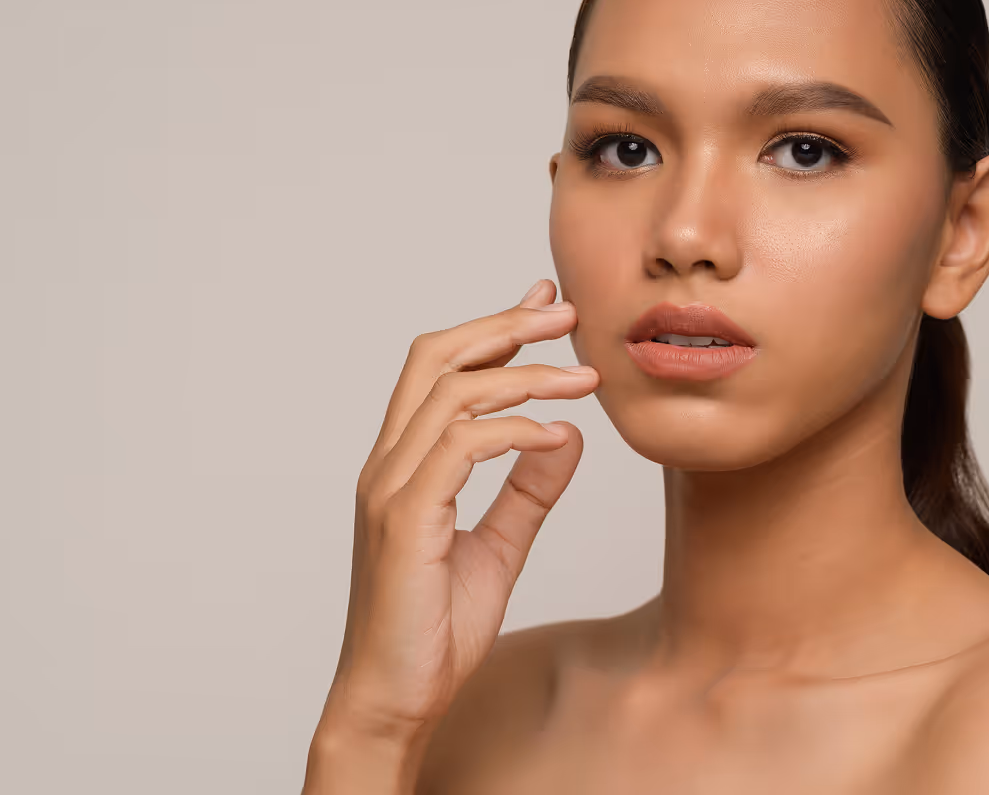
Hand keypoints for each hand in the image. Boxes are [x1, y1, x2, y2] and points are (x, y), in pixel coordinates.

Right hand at [303, 279, 597, 793]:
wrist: (396, 701)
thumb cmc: (435, 630)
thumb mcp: (499, 548)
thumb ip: (528, 491)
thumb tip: (566, 436)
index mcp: (404, 464)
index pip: (441, 369)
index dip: (493, 328)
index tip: (546, 305)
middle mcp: (389, 464)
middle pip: (437, 357)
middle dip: (504, 325)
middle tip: (566, 312)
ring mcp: (391, 488)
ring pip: (451, 393)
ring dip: (525, 375)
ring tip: (583, 378)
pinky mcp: (405, 519)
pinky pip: (461, 447)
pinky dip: (513, 431)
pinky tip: (554, 437)